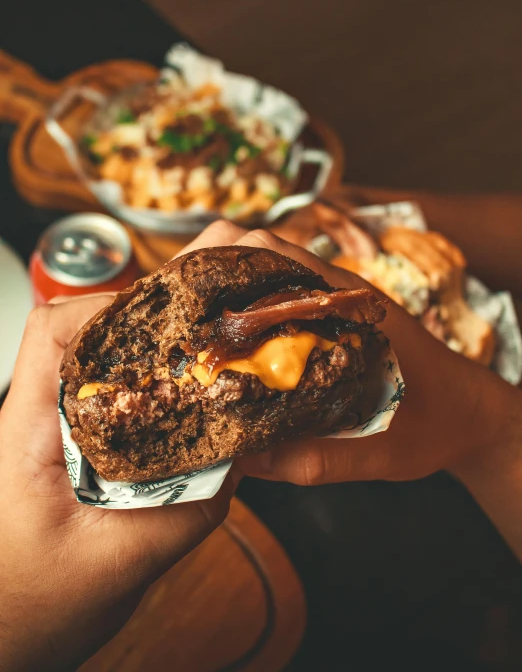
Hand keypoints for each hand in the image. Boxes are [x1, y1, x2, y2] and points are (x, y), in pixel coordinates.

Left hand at [0, 296, 235, 671]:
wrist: (6, 633)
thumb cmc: (28, 606)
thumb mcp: (111, 566)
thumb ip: (178, 515)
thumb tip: (238, 460)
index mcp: (28, 427)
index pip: (51, 331)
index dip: (108, 308)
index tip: (169, 322)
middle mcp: (45, 415)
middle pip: (92, 331)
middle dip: (152, 324)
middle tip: (208, 338)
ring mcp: (65, 428)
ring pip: (115, 361)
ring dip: (162, 356)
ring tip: (209, 365)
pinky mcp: (87, 445)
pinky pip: (129, 398)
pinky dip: (166, 393)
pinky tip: (197, 410)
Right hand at [180, 221, 517, 487]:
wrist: (472, 414)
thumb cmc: (435, 425)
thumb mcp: (379, 451)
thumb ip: (316, 458)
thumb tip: (242, 459)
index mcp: (348, 306)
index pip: (274, 252)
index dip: (219, 260)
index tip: (179, 290)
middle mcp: (335, 292)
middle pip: (257, 247)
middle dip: (204, 268)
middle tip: (168, 311)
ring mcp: (331, 302)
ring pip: (262, 267)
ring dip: (219, 284)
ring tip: (182, 324)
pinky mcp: (328, 319)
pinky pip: (274, 296)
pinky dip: (240, 307)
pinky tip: (220, 345)